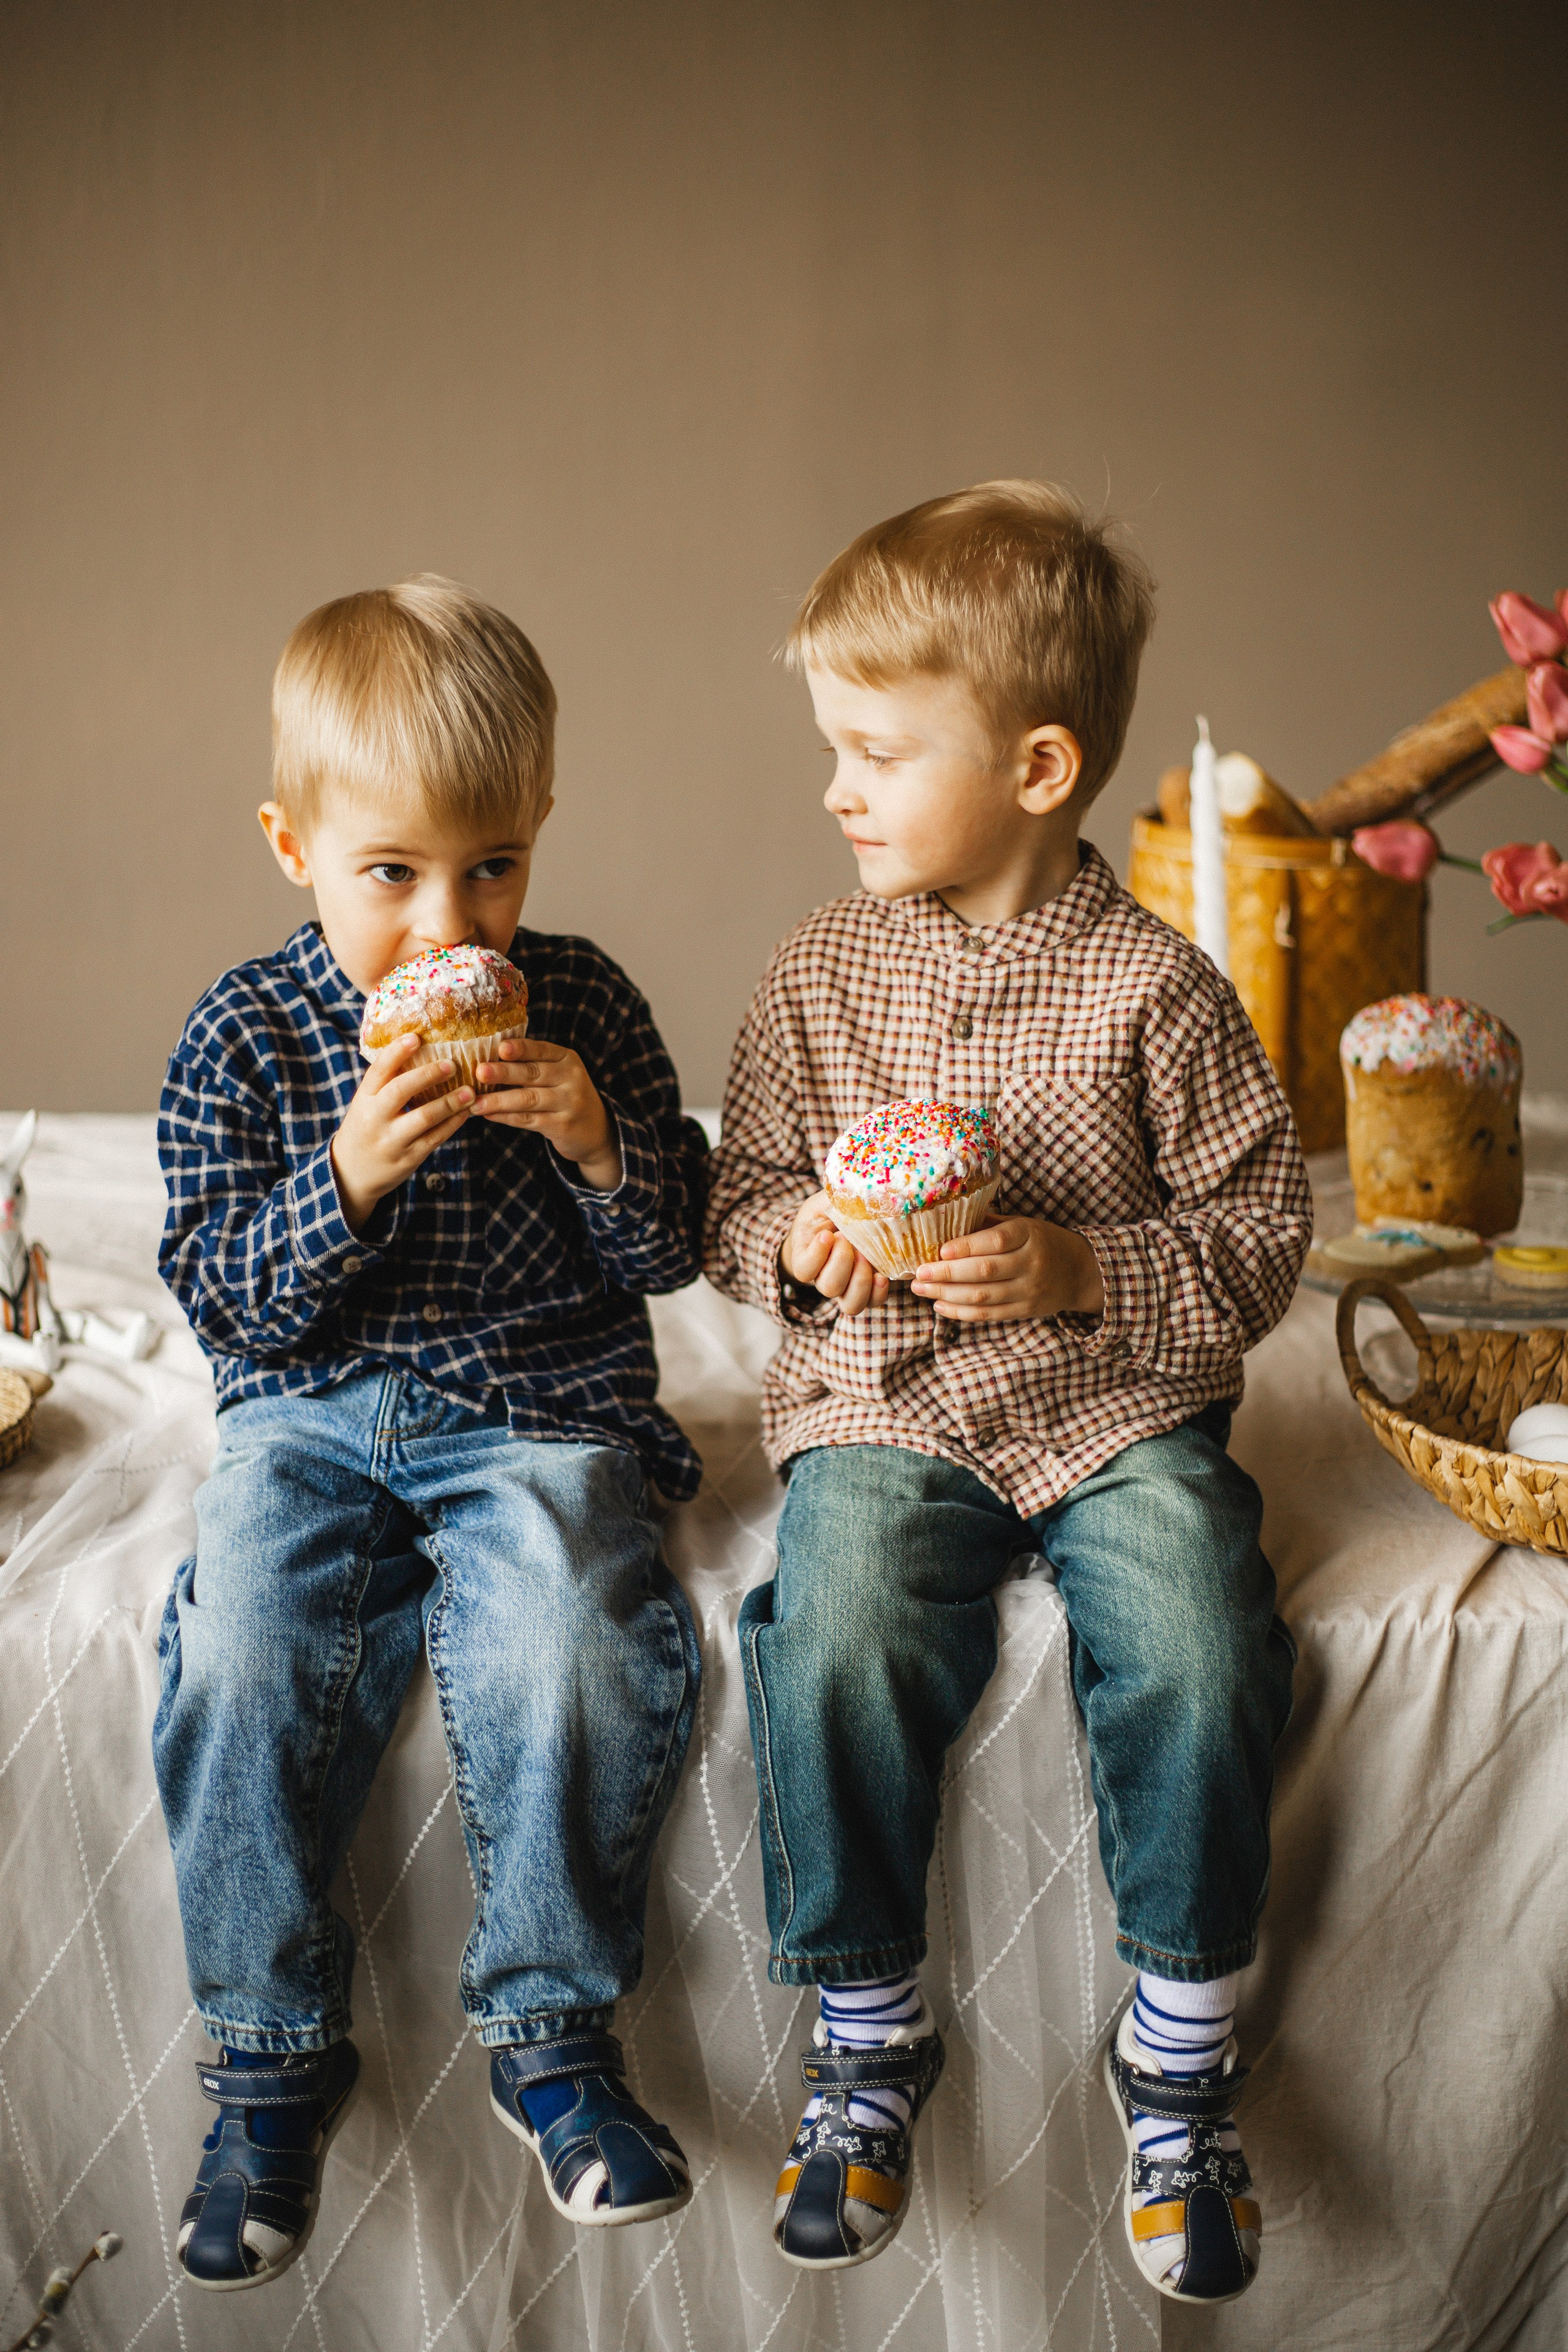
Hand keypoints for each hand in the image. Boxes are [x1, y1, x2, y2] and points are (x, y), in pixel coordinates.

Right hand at [331, 1034, 472, 1233]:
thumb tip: (417, 1049)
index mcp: (363, 1099)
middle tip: (452, 1064)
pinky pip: (435, 1138)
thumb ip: (386, 1084)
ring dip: (450, 1102)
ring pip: (423, 1117)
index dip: (396, 1052)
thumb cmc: (365, 1129)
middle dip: (428, 1075)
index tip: (416, 1037)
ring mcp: (391, 1140)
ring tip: (469, 1091)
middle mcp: (375, 1118)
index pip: (378, 1070)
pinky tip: (465, 1112)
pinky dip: (453, 1124)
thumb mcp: (365, 1105)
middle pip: (401, 1090)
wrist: (351, 1174)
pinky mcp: (408, 1158)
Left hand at [470, 1037, 621, 1189]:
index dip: (521, 1049)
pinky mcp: (563, 1126)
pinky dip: (506, 1117)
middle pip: (533, 1074)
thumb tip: (487, 1060)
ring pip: (528, 1099)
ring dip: (499, 1100)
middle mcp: (572, 1078)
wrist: (595, 1130)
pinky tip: (488, 1114)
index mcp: (567, 1059)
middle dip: (504, 1073)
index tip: (500, 1048)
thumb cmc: (564, 1096)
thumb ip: (531, 1065)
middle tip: (479, 1072)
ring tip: (475, 1102)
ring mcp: (569, 1103)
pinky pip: (529, 1120)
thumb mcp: (558, 1074)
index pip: (542, 1049)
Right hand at [781, 1191, 888, 1317]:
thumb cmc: (830, 1212)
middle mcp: (825, 1277)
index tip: (826, 1234)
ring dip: (860, 1282)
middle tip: (847, 1239)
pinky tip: (882, 1275)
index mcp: (808, 1256)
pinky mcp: (868, 1289)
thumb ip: (832, 1199)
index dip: (815, 1256)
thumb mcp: (825, 1201)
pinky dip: (878, 1292)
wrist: (841, 1225)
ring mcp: (847, 1286)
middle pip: (828, 1287)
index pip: (803, 1270)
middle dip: (841, 1263)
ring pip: (850, 1304)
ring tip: (866, 1258)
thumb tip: (853, 1187)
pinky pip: (872, 1302)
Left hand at [910, 1216, 1104, 1321]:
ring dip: (947, 1294)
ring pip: (983, 1297)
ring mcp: (1029, 1290)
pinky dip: (961, 1312)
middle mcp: (1030, 1263)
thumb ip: (987, 1224)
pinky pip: (989, 1315)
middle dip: (946, 1274)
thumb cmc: (1041, 1241)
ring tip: (921, 1289)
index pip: (996, 1241)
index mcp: (1028, 1235)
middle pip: (984, 1272)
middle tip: (918, 1273)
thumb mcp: (1021, 1224)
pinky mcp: (1025, 1310)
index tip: (940, 1250)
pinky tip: (940, 1305)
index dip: (966, 1246)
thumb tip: (945, 1220)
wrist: (1079, 1271)